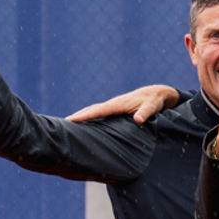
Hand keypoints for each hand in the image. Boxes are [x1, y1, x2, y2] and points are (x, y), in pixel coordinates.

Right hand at [68, 84, 182, 122]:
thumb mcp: (152, 107)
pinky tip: (83, 123)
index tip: (72, 120)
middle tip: (62, 124)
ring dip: (81, 116)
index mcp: (118, 104)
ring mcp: (113, 106)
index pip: (99, 111)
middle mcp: (113, 104)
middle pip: (91, 110)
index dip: (85, 115)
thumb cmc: (154, 101)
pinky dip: (89, 116)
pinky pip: (99, 113)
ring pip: (94, 111)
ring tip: (67, 125)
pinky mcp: (114, 109)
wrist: (156, 93)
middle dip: (78, 116)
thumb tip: (139, 120)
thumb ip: (145, 113)